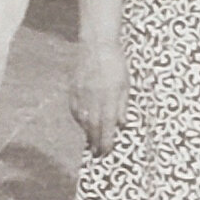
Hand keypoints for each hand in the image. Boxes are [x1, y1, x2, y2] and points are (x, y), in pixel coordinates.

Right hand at [70, 40, 129, 156]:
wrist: (96, 45)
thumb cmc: (115, 63)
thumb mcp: (126, 84)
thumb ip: (123, 105)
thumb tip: (122, 124)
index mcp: (109, 96)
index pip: (107, 125)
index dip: (106, 141)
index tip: (107, 152)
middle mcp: (94, 98)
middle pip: (93, 126)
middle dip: (96, 142)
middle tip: (98, 154)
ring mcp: (82, 94)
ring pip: (83, 120)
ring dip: (87, 133)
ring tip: (91, 142)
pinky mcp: (74, 89)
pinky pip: (75, 109)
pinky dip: (79, 119)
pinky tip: (83, 123)